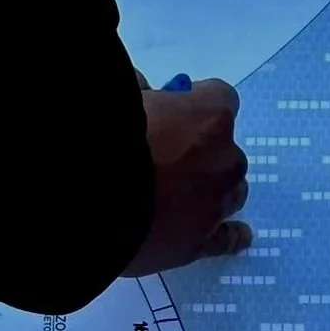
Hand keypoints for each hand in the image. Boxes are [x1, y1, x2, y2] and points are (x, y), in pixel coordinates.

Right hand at [122, 69, 251, 276]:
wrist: (91, 198)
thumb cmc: (106, 140)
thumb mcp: (123, 99)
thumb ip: (141, 93)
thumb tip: (143, 89)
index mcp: (209, 116)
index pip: (221, 99)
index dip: (198, 106)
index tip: (178, 111)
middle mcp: (225, 159)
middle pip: (226, 152)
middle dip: (203, 153)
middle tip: (167, 160)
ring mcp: (216, 203)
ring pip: (231, 193)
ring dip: (213, 189)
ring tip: (182, 196)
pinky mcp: (200, 241)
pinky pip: (226, 239)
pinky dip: (231, 236)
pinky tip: (238, 235)